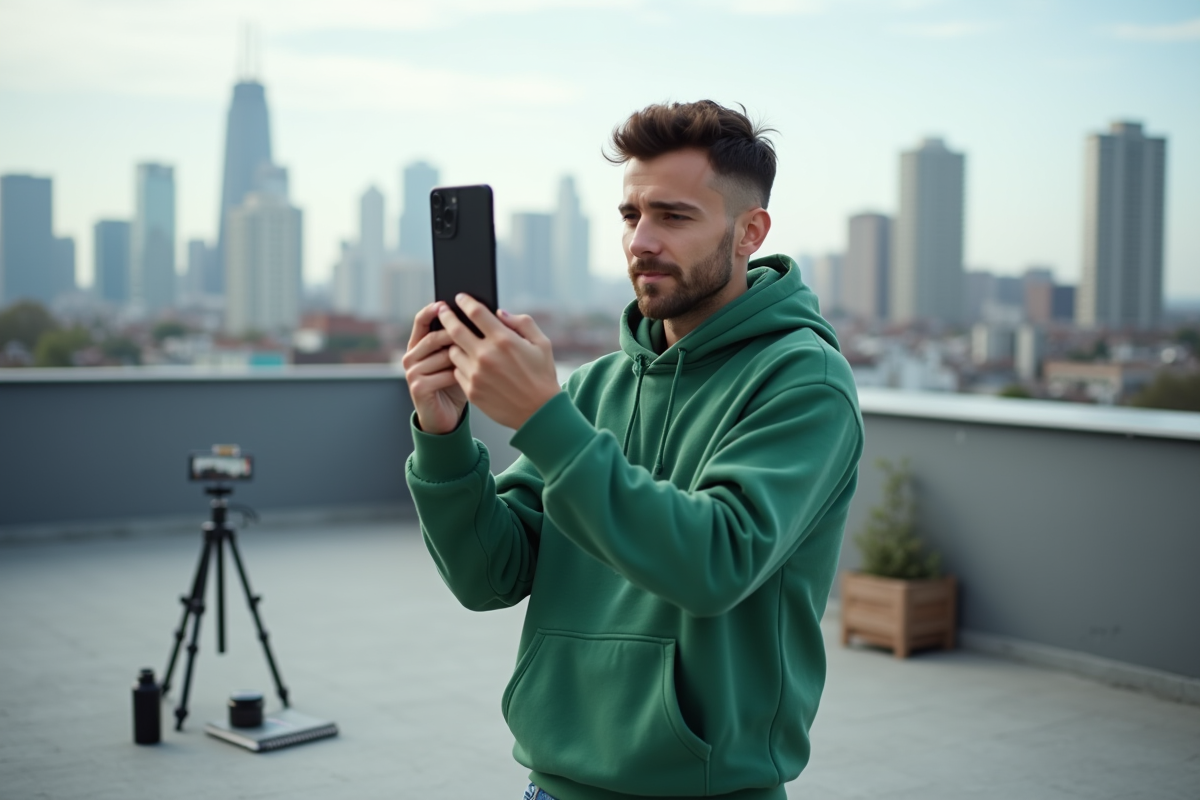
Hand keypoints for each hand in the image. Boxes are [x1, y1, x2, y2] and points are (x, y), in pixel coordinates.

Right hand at [401, 302, 467, 434]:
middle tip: (477, 334)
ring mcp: (412, 373)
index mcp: (417, 346)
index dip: (432, 310)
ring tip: (479, 359)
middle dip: (456, 335)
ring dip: (462, 358)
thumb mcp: (456, 359)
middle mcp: (410, 357)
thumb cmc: (453, 385)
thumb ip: (459, 340)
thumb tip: (476, 317)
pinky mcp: (418, 388)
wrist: (446, 417)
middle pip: (434, 337)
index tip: (446, 303)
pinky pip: (444, 375)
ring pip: (442, 356)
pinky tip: (473, 378)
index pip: (420, 321)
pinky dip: (461, 376)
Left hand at [438, 294, 559, 429]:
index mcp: (504, 340)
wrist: (539, 413)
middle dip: (446, 316)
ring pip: (453, 351)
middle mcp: (486, 356)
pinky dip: (461, 365)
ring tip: (460, 342)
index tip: (460, 298)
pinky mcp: (471, 391)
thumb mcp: (542, 343)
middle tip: (442, 310)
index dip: (465, 302)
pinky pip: (457, 371)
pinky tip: (468, 363)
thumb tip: (499, 313)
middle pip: (455, 329)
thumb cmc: (542, 376)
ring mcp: (476, 375)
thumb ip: (522, 323)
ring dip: (455, 344)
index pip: (476, 312)